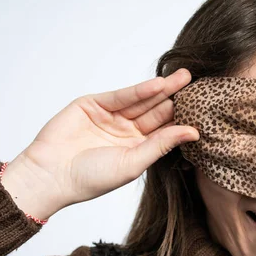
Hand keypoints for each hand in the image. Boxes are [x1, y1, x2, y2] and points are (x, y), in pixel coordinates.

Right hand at [1, 69, 198, 220]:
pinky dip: (140, 90)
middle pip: (157, 111)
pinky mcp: (94, 104)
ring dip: (163, 89)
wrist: (51, 175)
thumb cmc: (91, 178)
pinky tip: (159, 84)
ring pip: (142, 100)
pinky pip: (122, 96)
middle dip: (177, 98)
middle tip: (199, 86)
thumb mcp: (133, 163)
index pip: (165, 129)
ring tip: (185, 78)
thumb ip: (162, 144)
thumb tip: (193, 132)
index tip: (204, 109)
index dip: (182, 118)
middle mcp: (127, 130)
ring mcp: (111, 116)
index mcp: (138, 147)